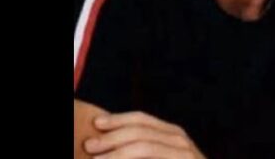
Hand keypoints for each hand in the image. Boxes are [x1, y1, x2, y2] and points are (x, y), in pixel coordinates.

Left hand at [83, 111, 205, 158]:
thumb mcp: (162, 154)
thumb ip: (143, 147)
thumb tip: (109, 142)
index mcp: (171, 133)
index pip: (142, 119)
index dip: (118, 119)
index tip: (97, 124)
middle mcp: (179, 139)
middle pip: (141, 131)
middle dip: (112, 138)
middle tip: (90, 145)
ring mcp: (184, 153)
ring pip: (145, 147)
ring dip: (118, 154)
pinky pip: (154, 158)